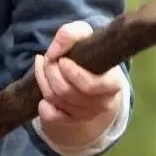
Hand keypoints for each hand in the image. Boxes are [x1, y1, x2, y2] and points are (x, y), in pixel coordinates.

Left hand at [34, 21, 123, 146]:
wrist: (89, 73)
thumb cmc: (88, 53)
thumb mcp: (83, 34)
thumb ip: (70, 34)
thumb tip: (54, 52)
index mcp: (112, 83)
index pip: (91, 86)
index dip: (72, 73)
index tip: (62, 59)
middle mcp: (102, 103)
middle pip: (66, 91)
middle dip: (51, 71)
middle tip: (49, 58)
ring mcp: (86, 115)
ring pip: (56, 100)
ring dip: (44, 79)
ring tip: (44, 65)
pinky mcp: (71, 121)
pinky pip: (50, 116)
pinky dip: (43, 104)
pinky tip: (45, 90)